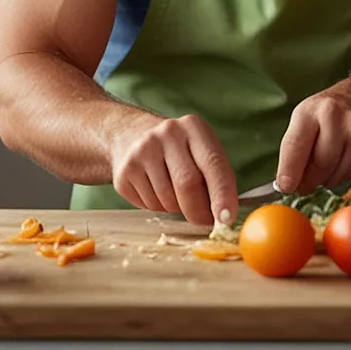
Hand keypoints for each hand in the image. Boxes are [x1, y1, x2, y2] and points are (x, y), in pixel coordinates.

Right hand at [110, 114, 237, 227]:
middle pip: (187, 184)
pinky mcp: (124, 171)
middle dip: (198, 211)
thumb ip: (216, 178)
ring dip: (177, 210)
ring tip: (175, 196)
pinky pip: (148, 205)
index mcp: (193, 127)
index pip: (213, 163)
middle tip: (204, 222)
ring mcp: (142, 150)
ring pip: (167, 199)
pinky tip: (155, 191)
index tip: (226, 219)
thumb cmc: (179, 152)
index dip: (222, 194)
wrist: (131, 136)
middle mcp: (167, 134)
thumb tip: (224, 217)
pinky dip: (158, 208)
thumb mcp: (201, 152)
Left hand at [277, 88, 350, 193]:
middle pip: (320, 167)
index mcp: (311, 112)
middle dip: (312, 179)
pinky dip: (350, 175)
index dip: (289, 171)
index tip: (286, 187)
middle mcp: (339, 120)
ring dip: (330, 179)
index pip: (296, 146)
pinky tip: (350, 158)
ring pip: (339, 177)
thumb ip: (292, 152)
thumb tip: (288, 186)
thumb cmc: (325, 116)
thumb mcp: (302, 122)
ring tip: (332, 161)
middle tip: (310, 176)